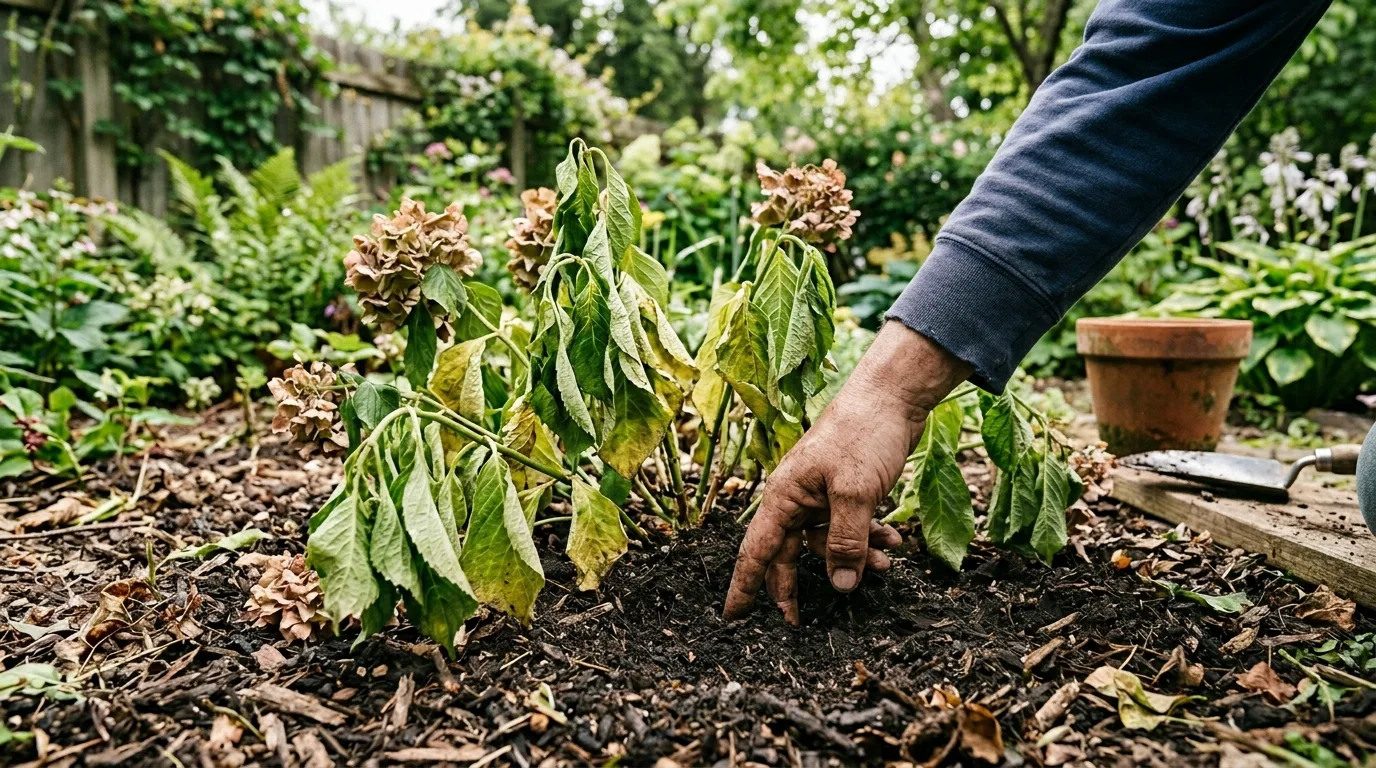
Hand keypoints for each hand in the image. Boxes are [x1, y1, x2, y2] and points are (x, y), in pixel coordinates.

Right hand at [723, 322, 969, 623]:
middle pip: (787, 554)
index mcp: (784, 497)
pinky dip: (869, 538)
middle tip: (801, 622)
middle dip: (799, 585)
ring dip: (854, 558)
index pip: (755, 552)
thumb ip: (846, 542)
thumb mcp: (856, 494)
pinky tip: (893, 540)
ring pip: (826, 543)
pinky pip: (849, 528)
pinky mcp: (846, 491)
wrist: (893, 397)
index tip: (731, 618)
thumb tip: (841, 587)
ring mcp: (821, 495)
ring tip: (885, 564)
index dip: (743, 587)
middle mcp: (796, 499)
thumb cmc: (864, 435)